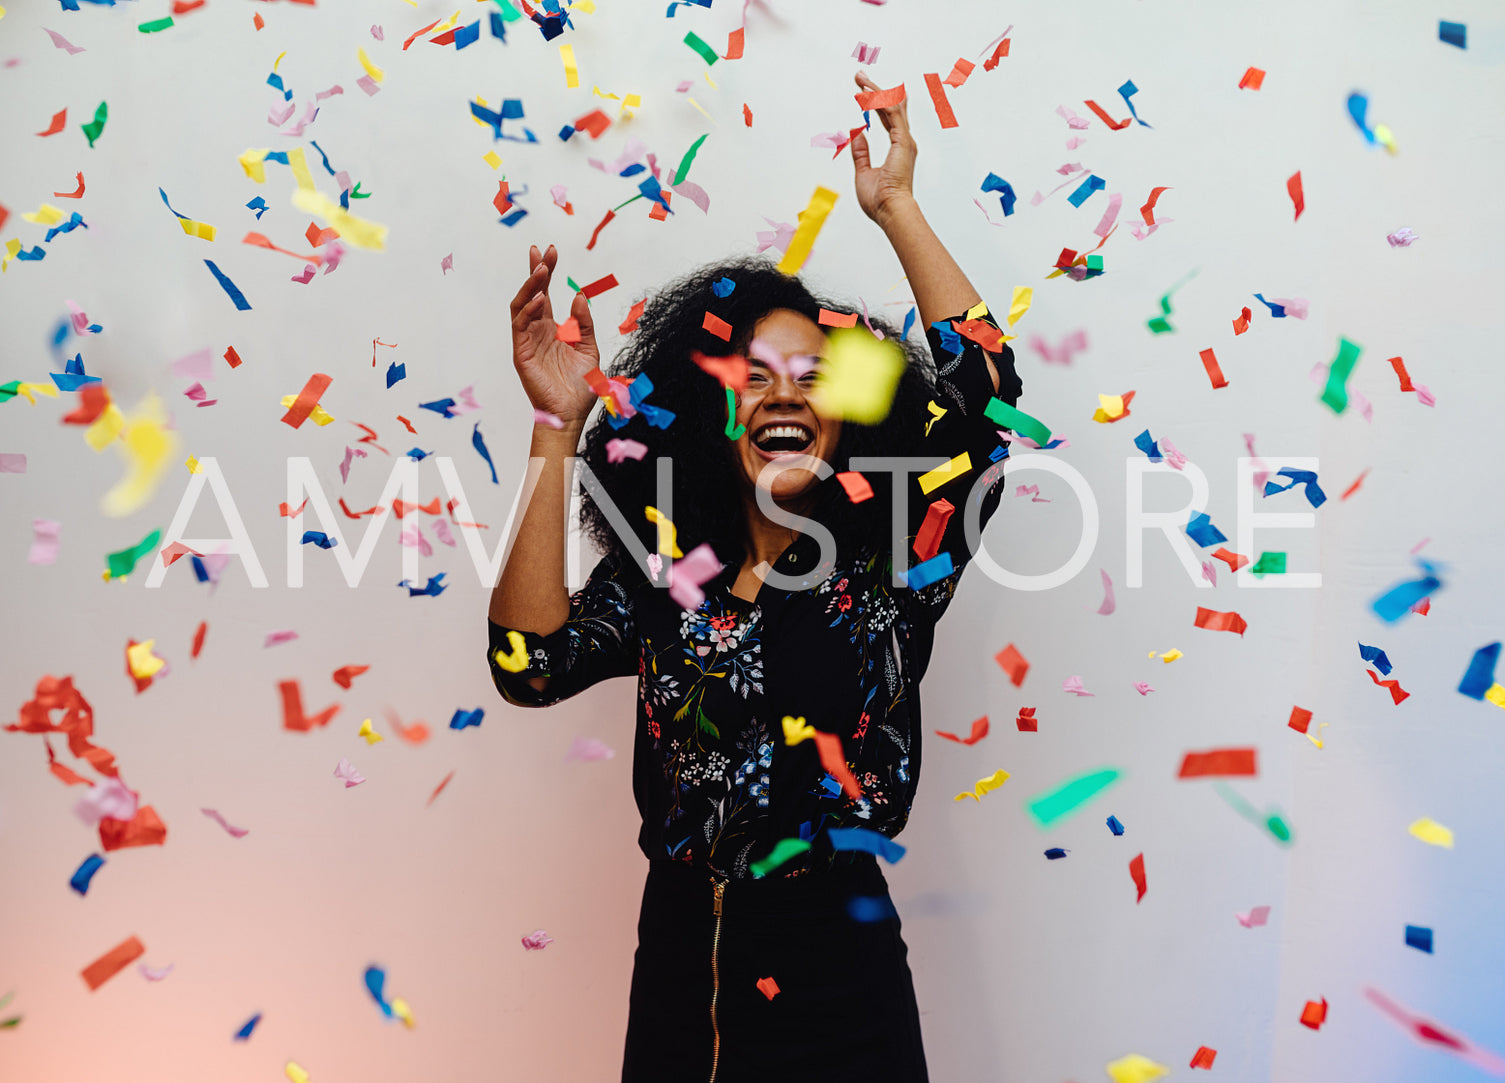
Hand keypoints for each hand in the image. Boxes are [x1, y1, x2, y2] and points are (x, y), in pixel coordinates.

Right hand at [509, 244, 600, 424]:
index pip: (545, 293)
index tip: (552, 251)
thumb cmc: (580, 387)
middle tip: (542, 251)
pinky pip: (520, 325)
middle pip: (531, 293)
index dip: (547, 272)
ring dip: (530, 286)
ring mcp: (527, 341)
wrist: (570, 414)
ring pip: (521, 305)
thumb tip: (578, 296)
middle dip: (536, 270)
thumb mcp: (589, 349)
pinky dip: (528, 310)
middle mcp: (537, 331)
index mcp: (552, 328)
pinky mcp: (522, 353)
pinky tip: (540, 299)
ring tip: (541, 270)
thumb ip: (584, 324)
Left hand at [850, 71, 917, 224]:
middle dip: (876, 89)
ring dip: (875, 90)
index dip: (875, 102)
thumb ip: (860, 152)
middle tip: (860, 75)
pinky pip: (891, 113)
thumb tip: (856, 132)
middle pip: (891, 107)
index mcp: (898, 149)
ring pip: (891, 105)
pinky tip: (866, 90)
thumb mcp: (863, 171)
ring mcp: (905, 140)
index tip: (862, 90)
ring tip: (859, 77)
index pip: (888, 118)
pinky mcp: (902, 141)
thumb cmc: (879, 200)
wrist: (890, 211)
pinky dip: (879, 99)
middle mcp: (904, 142)